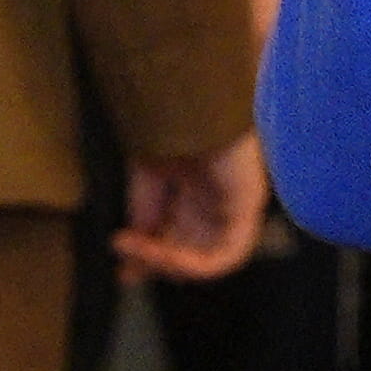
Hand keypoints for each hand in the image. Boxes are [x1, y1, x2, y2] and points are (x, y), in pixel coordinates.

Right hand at [116, 129, 266, 283]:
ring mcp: (235, 207)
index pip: (179, 237)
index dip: (151, 258)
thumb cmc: (170, 126)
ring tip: (137, 251)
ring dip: (167, 264)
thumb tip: (130, 254)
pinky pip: (226, 256)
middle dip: (158, 267)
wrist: (192, 98)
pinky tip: (159, 253)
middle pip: (192, 252)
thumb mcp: (148, 177)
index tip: (123, 272)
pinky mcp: (247, 210)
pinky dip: (191, 263)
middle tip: (127, 269)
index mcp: (195, 191)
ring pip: (206, 258)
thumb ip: (144, 216)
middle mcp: (218, 203)